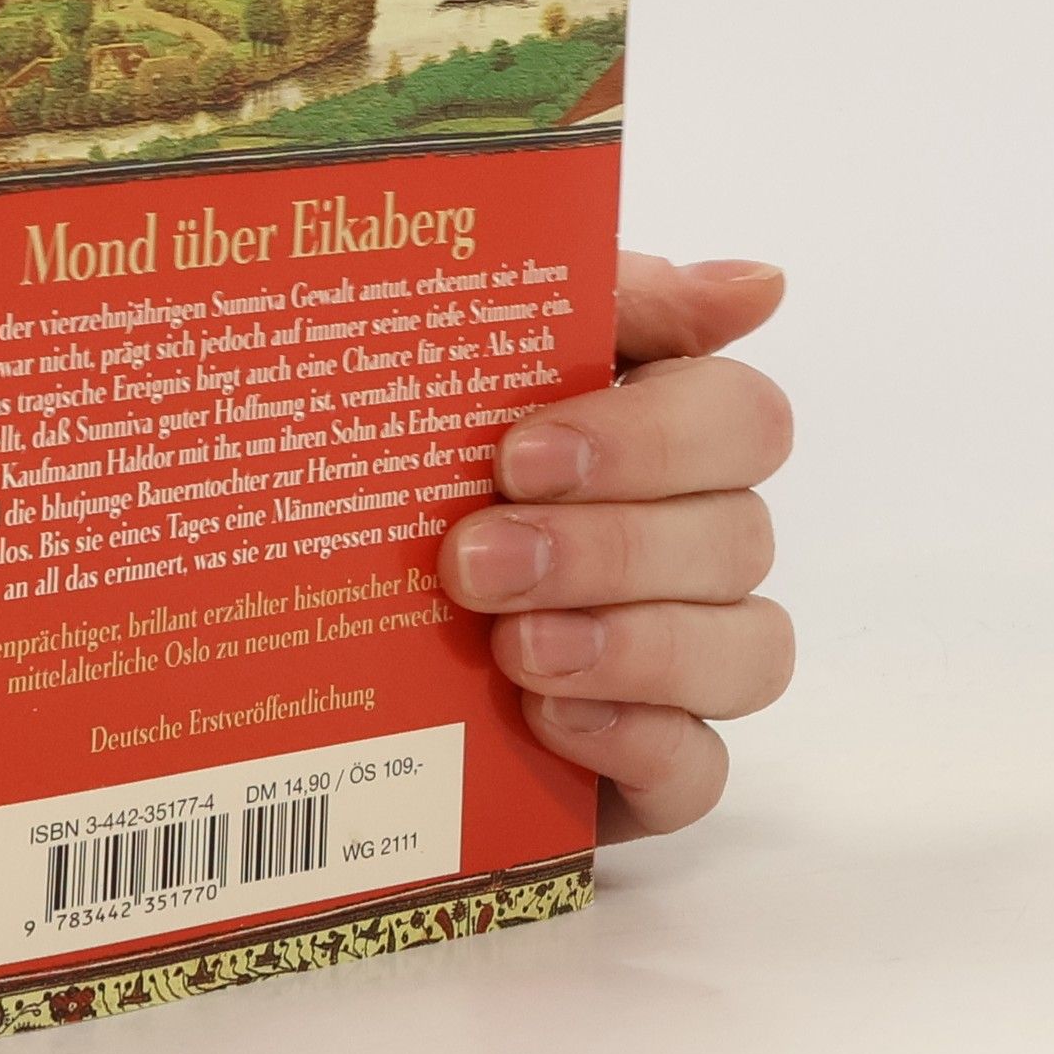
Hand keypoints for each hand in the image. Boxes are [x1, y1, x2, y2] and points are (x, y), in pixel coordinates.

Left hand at [437, 254, 793, 839]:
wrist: (297, 625)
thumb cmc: (394, 465)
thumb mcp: (465, 359)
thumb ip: (604, 303)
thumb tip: (756, 284)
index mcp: (656, 435)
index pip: (741, 418)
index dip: (650, 438)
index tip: (518, 454)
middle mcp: (687, 543)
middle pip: (739, 536)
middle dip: (606, 546)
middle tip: (473, 559)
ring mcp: (680, 664)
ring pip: (748, 652)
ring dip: (633, 645)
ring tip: (512, 645)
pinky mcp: (648, 768)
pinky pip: (702, 770)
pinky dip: (635, 741)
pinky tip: (547, 719)